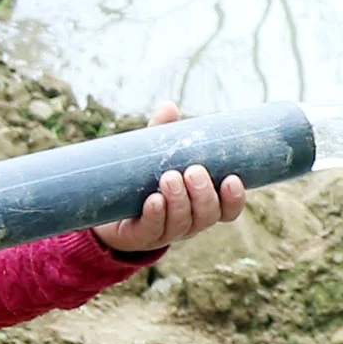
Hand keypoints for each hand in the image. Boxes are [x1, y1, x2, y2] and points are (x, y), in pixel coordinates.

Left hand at [93, 103, 246, 260]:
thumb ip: (164, 136)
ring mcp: (166, 232)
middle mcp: (189, 222)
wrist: (108, 213)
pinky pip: (152, 229)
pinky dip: (156, 214)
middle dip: (203, 194)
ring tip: (169, 177)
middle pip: (207, 216)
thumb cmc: (143, 182)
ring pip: (182, 223)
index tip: (232, 178)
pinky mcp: (141, 237)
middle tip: (193, 171)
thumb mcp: (155, 158)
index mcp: (201, 206)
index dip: (234, 198)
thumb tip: (169, 106)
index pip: (228, 210)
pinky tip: (154, 200)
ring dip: (179, 200)